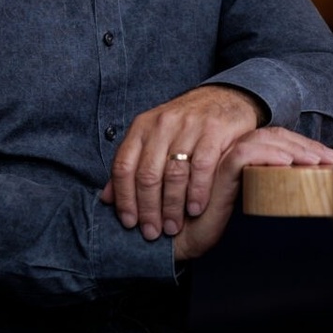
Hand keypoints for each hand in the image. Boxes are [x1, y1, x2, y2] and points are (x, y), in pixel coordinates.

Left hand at [98, 84, 264, 239]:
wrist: (225, 99)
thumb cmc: (186, 126)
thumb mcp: (153, 139)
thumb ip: (132, 166)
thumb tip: (107, 198)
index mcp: (143, 127)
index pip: (124, 166)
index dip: (124, 198)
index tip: (129, 223)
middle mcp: (163, 124)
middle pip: (147, 174)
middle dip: (148, 209)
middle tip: (152, 232)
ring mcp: (189, 126)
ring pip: (174, 173)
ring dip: (171, 206)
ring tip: (172, 227)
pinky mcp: (215, 131)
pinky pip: (202, 167)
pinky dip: (197, 192)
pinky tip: (195, 209)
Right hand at [172, 127, 332, 261]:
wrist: (178, 239)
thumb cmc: (206, 223)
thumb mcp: (242, 203)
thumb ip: (261, 188)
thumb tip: (300, 190)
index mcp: (238, 154)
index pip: (275, 140)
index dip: (303, 145)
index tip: (329, 158)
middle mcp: (231, 150)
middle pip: (274, 136)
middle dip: (306, 145)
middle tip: (332, 158)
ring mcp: (222, 157)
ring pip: (263, 140)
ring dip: (293, 149)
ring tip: (317, 161)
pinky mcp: (215, 170)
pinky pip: (245, 154)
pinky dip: (268, 155)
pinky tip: (287, 163)